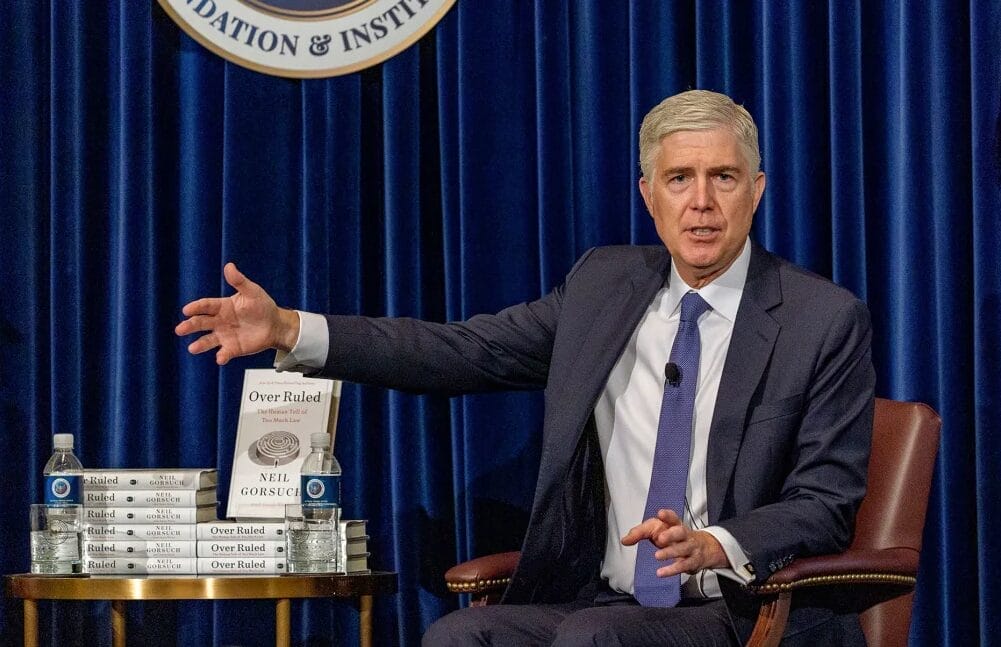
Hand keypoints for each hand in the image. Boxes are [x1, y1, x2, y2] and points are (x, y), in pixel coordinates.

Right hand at [174, 262, 299, 364]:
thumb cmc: (262, 306)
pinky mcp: (232, 348)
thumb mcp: (252, 292)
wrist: (275, 325)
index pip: (206, 306)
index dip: (196, 307)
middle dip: (190, 326)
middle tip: (180, 329)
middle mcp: (219, 322)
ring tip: (192, 348)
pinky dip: (222, 356)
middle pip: (201, 323)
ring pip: (208, 341)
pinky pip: (225, 353)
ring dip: (200, 344)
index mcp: (222, 306)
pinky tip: (220, 358)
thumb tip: (229, 266)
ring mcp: (224, 336)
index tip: (186, 310)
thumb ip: (239, 281)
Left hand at [621, 509, 727, 576]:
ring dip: (670, 553)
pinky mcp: (693, 562)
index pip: (673, 517)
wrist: (704, 548)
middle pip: (681, 532)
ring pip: (682, 549)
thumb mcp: (657, 531)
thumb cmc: (674, 537)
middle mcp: (685, 534)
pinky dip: (672, 570)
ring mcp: (691, 548)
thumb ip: (640, 533)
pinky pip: (683, 566)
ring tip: (657, 556)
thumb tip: (624, 540)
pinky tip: (660, 572)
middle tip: (660, 538)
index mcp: (676, 524)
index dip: (668, 515)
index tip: (660, 514)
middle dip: (671, 534)